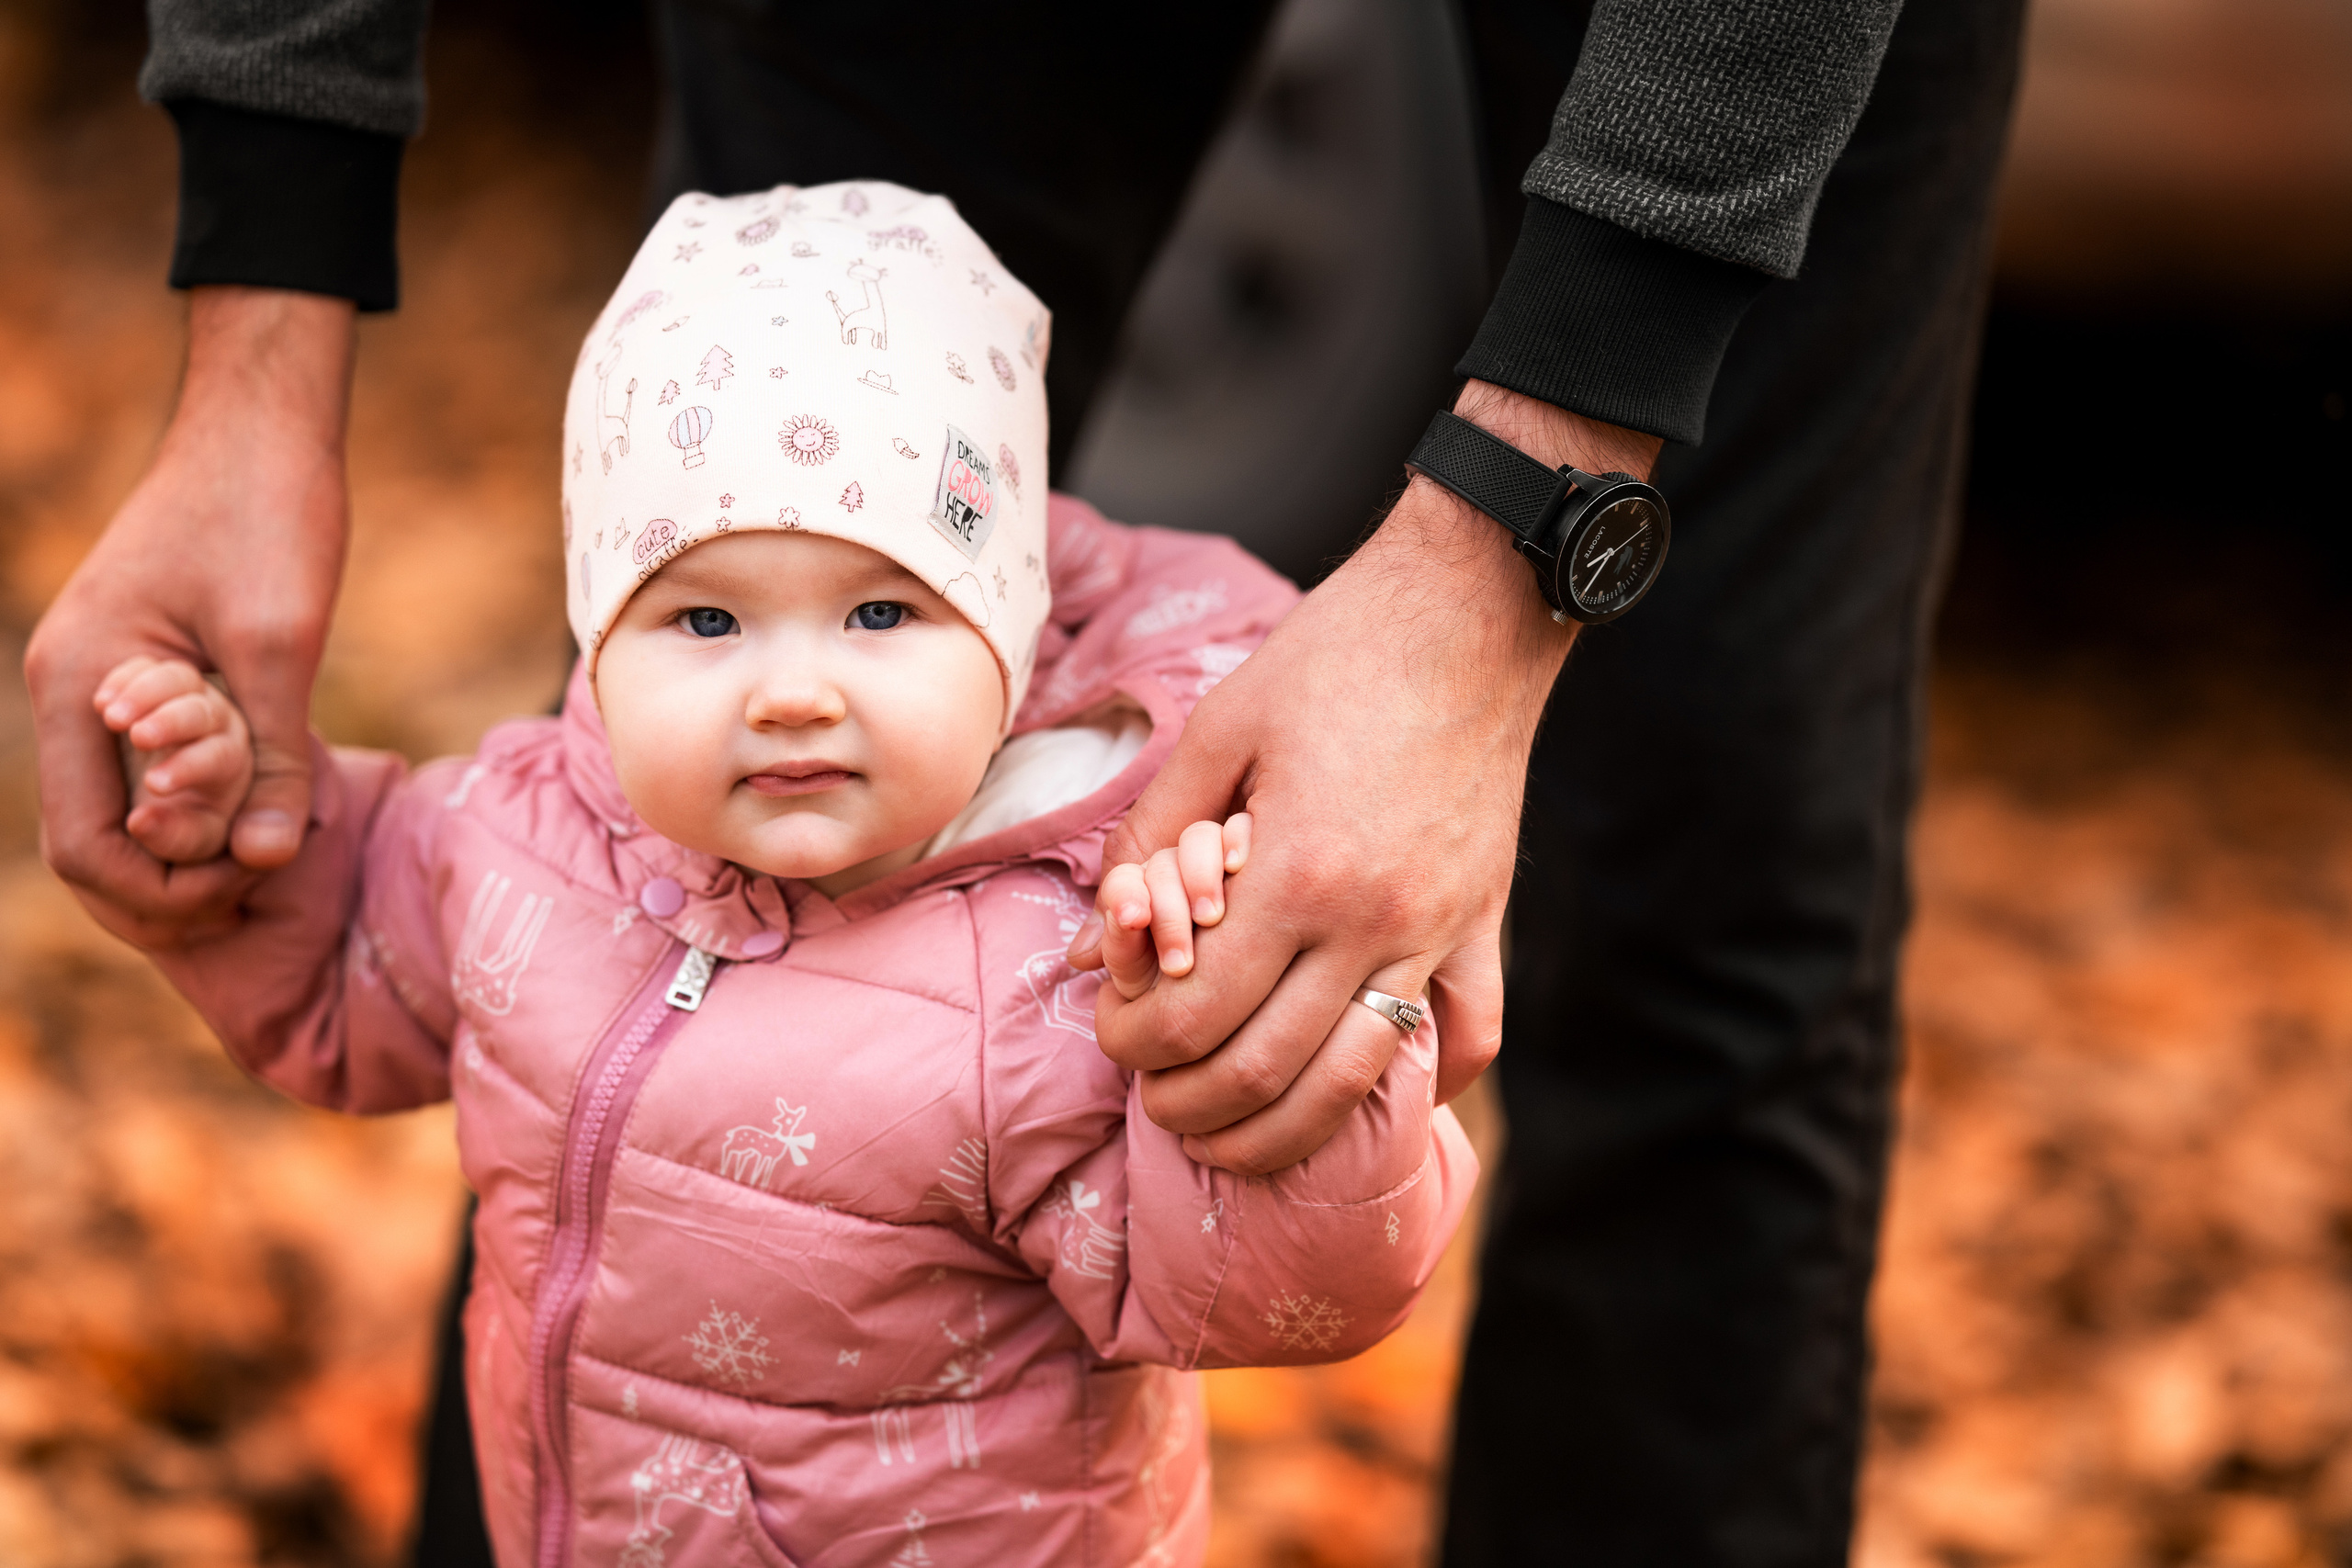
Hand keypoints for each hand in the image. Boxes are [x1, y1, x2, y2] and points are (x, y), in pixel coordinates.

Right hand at [24, 286, 354, 947]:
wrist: (264, 428)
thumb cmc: (266, 514)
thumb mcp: (281, 643)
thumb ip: (268, 755)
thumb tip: (262, 860)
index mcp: (80, 688)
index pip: (87, 846)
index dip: (162, 891)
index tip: (245, 888)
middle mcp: (75, 693)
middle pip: (96, 842)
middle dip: (170, 885)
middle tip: (259, 891)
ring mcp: (105, 685)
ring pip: (126, 809)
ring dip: (190, 846)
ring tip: (269, 854)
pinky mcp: (146, 674)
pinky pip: (154, 769)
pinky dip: (203, 802)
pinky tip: (269, 806)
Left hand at [1072, 380, 1660, 1173]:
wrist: (1472, 612)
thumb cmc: (1335, 656)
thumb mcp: (1217, 729)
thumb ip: (1150, 840)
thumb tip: (1093, 939)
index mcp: (1295, 870)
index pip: (1194, 1014)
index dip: (1135, 1045)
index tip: (1112, 1034)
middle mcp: (1373, 920)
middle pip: (1266, 1074)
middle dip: (1190, 1107)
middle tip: (1154, 1099)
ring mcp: (1439, 930)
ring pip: (1358, 1085)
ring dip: (1282, 1134)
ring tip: (1229, 1133)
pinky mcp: (1484, 922)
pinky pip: (1468, 1040)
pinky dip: (1422, 1088)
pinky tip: (1366, 1097)